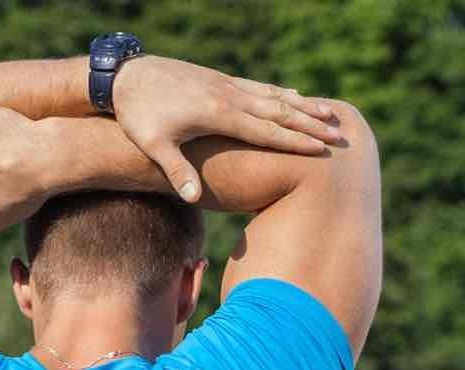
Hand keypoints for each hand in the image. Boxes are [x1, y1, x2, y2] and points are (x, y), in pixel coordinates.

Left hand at [111, 56, 341, 202]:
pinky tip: (296, 97)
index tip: (321, 149)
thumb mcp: (153, 145)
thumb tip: (193, 198)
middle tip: (340, 135)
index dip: (295, 141)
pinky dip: (282, 93)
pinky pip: (259, 87)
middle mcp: (228, 96)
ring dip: (304, 107)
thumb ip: (176, 169)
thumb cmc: (137, 115)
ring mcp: (225, 85)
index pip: (267, 131)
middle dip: (311, 125)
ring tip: (331, 114)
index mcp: (219, 115)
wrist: (124, 77)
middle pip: (279, 112)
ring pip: (274, 96)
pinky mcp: (219, 80)